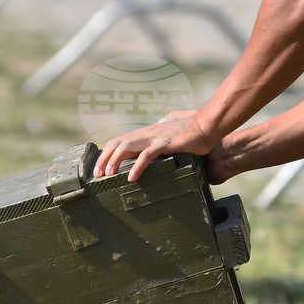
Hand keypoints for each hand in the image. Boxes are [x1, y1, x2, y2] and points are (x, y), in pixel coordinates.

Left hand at [92, 112, 213, 181]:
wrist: (205, 125)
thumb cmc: (190, 130)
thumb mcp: (170, 131)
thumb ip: (161, 131)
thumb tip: (159, 130)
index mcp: (145, 134)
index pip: (119, 142)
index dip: (107, 154)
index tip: (99, 168)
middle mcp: (146, 135)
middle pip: (118, 144)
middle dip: (105, 159)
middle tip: (98, 175)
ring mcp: (155, 138)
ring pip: (127, 147)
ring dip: (115, 161)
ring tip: (108, 175)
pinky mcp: (165, 144)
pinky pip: (147, 155)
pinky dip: (137, 166)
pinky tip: (132, 178)